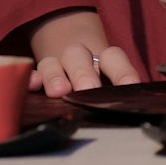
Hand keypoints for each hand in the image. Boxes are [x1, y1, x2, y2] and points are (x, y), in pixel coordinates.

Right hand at [25, 8, 140, 96]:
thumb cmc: (99, 83)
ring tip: (60, 91)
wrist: (72, 62)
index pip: (114, 58)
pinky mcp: (36, 78)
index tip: (129, 88)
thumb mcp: (112, 86)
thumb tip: (135, 109)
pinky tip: (33, 85)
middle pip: (78, 55)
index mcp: (103, 60)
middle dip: (83, 72)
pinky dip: (30, 78)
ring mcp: (55, 66)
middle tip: (87, 88)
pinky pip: (30, 75)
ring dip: (55, 76)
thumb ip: (121, 94)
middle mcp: (78, 59)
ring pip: (52, 63)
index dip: (123, 72)